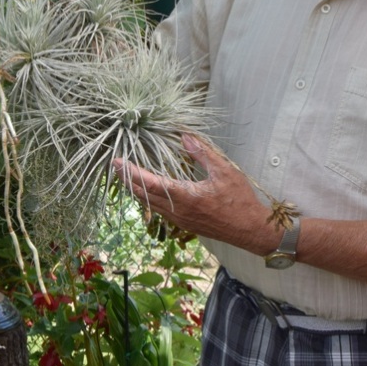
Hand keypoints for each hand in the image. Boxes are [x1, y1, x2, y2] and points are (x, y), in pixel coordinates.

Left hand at [115, 134, 281, 255]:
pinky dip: (147, 198)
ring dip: (135, 189)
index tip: (117, 162)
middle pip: (143, 195)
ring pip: (149, 204)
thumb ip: (202, 153)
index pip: (150, 183)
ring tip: (125, 176)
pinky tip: (146, 190)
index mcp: (186, 197)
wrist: (251, 230)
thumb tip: (184, 135)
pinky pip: (159, 210)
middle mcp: (178, 211)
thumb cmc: (241, 200)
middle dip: (127, 180)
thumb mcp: (225, 171)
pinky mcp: (184, 223)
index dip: (131, 172)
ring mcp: (180, 219)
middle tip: (114, 165)